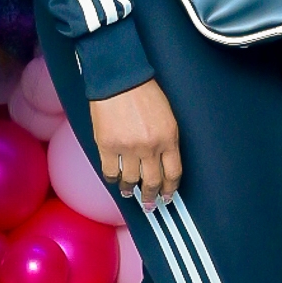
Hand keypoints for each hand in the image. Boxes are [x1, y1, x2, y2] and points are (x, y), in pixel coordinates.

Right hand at [89, 80, 182, 206]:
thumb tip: (160, 162)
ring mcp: (128, 148)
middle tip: (149, 204)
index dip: (170, 189)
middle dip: (151, 197)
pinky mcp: (108, 146)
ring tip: (129, 193)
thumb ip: (166, 139)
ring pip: (131, 180)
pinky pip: (111, 172)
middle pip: (153, 182)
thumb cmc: (143, 92)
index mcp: (168, 138)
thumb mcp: (167, 116)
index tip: (167, 196)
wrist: (118, 78)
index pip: (173, 173)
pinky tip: (114, 180)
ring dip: (130, 190)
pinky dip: (113, 179)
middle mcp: (150, 147)